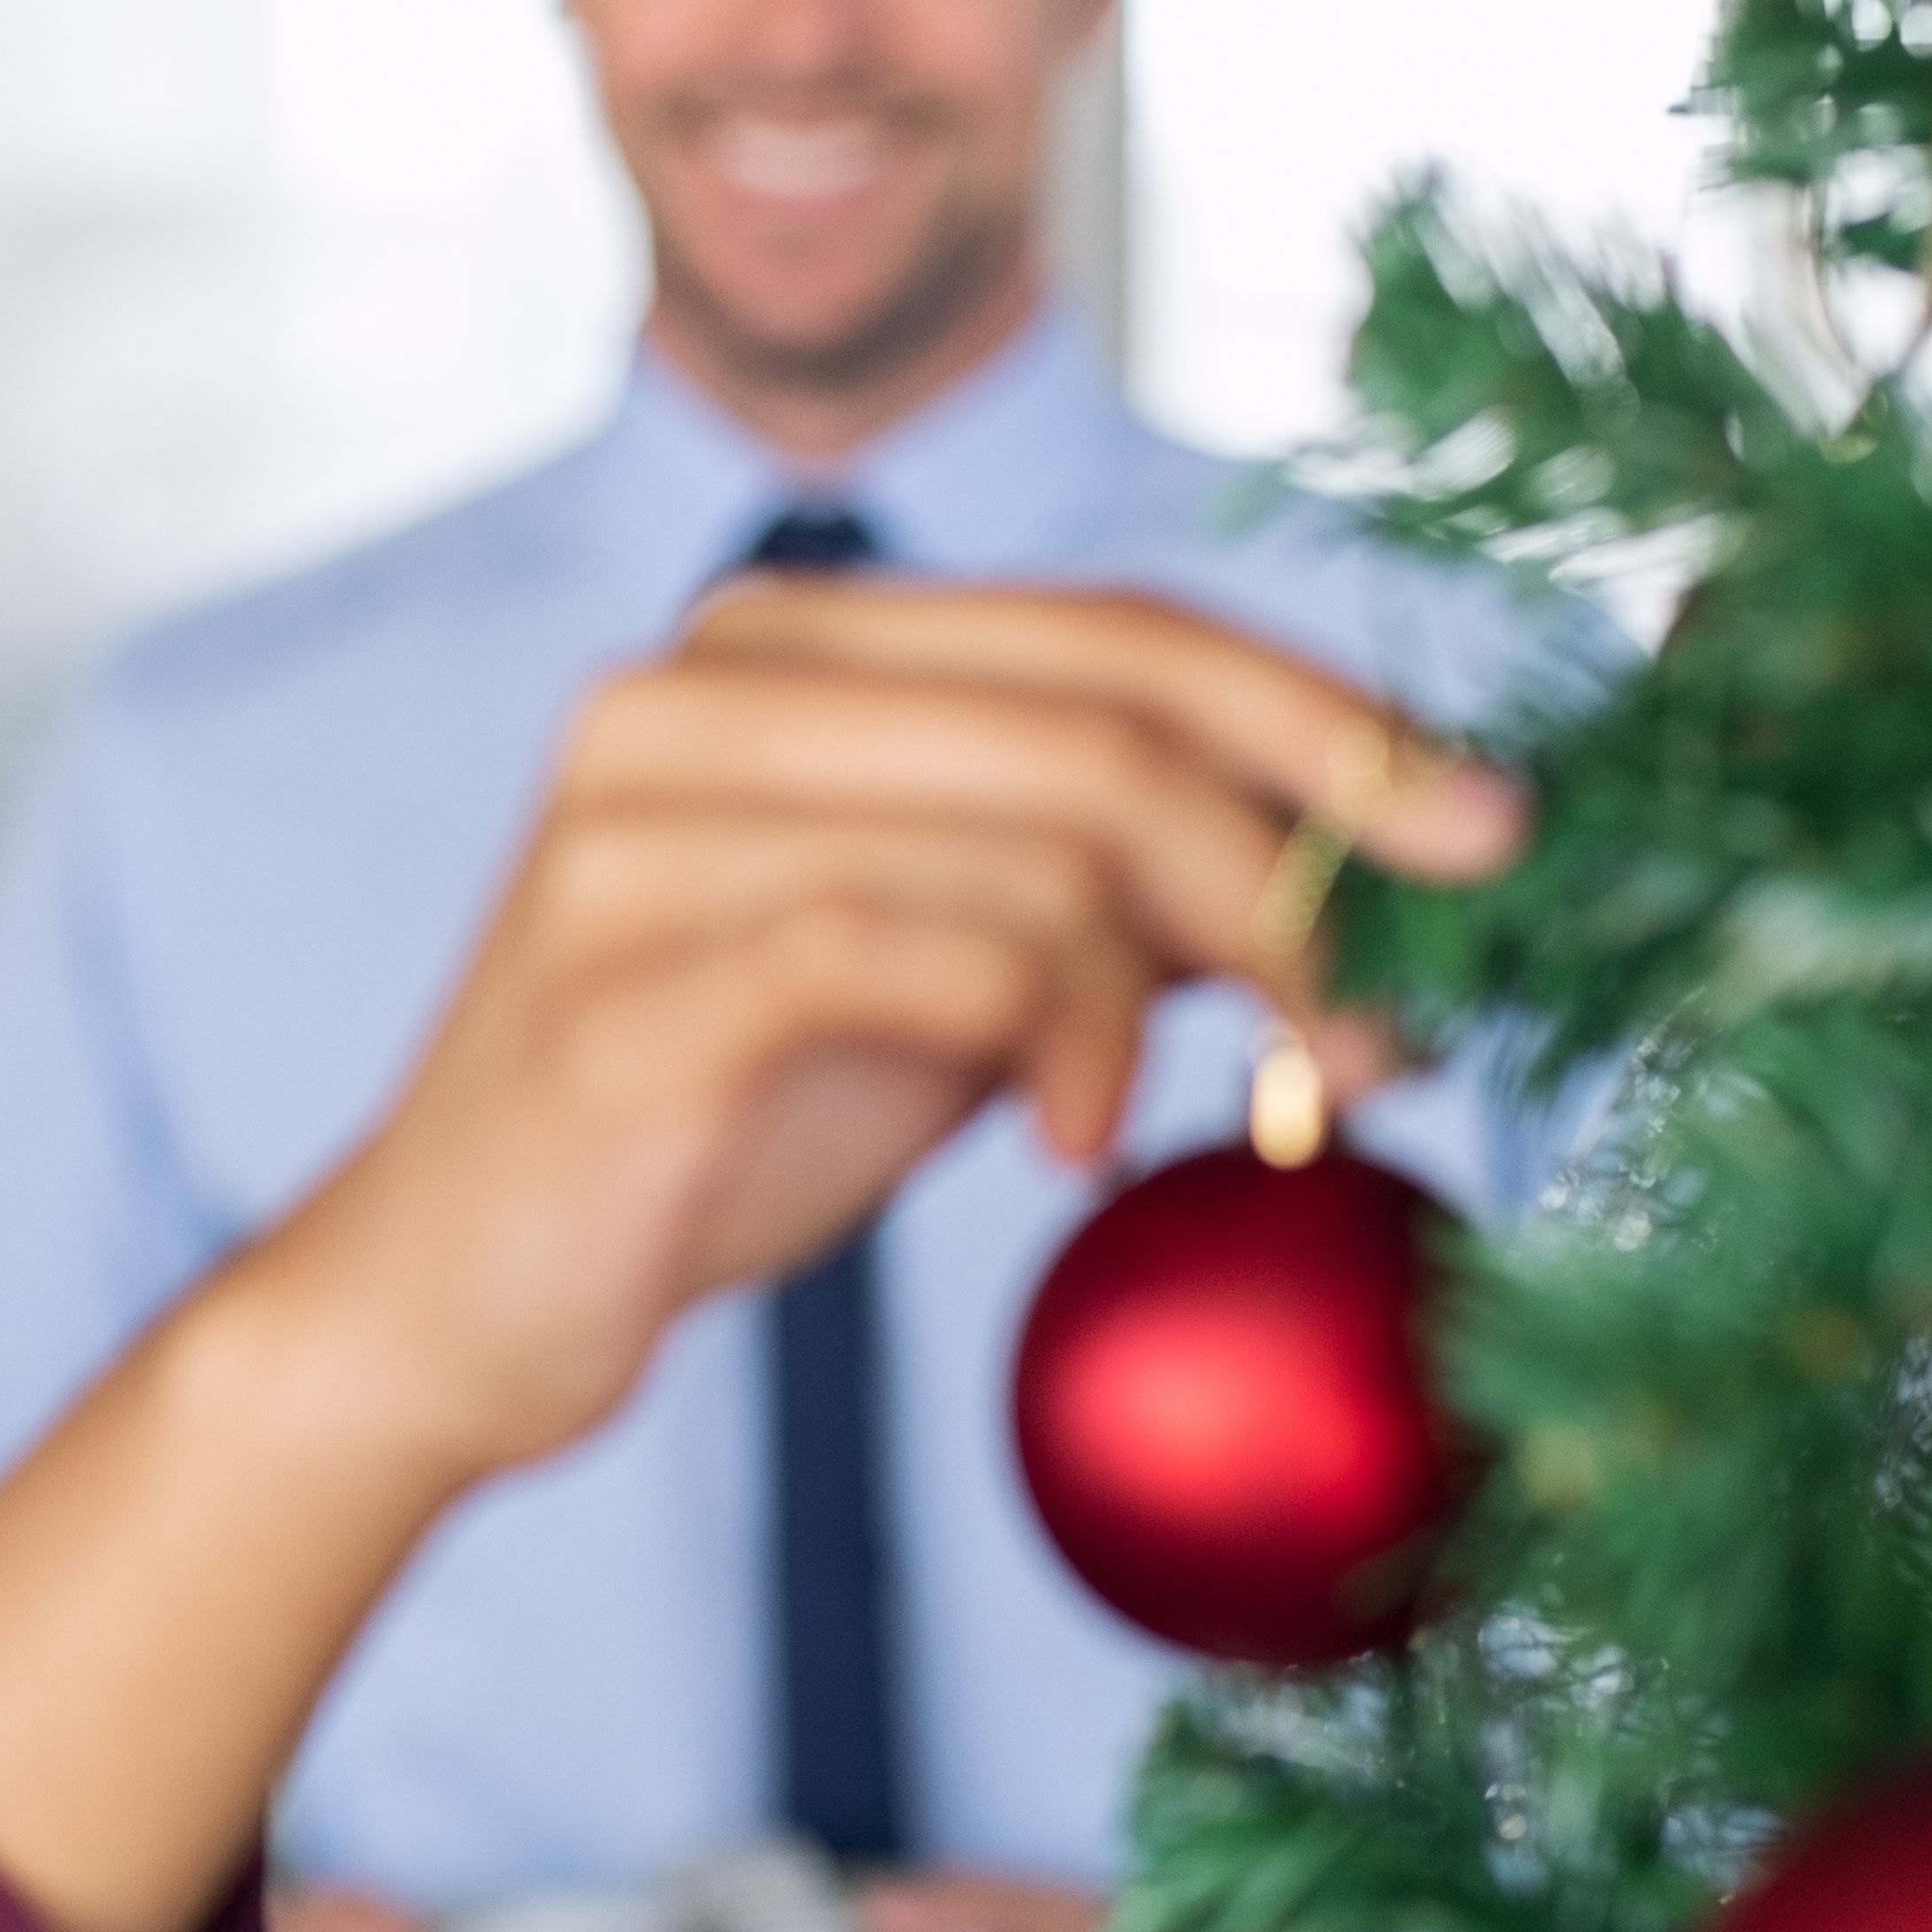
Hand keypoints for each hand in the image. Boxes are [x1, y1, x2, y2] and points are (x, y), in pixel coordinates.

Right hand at [0, 588, 1519, 1931]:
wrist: (445, 1305)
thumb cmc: (703, 1135)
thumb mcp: (937, 982)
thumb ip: (1110, 899)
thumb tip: (1389, 888)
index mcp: (774, 642)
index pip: (1110, 626)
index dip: (1321, 716)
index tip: (1486, 830)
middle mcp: (690, 685)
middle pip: (1102, 722)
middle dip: (1301, 866)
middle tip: (1400, 1014)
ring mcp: (640, 819)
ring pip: (1041, 838)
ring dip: (1202, 987)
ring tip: (1251, 1107)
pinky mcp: (626, 967)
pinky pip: (929, 956)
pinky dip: (1053, 1047)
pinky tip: (1069, 1151)